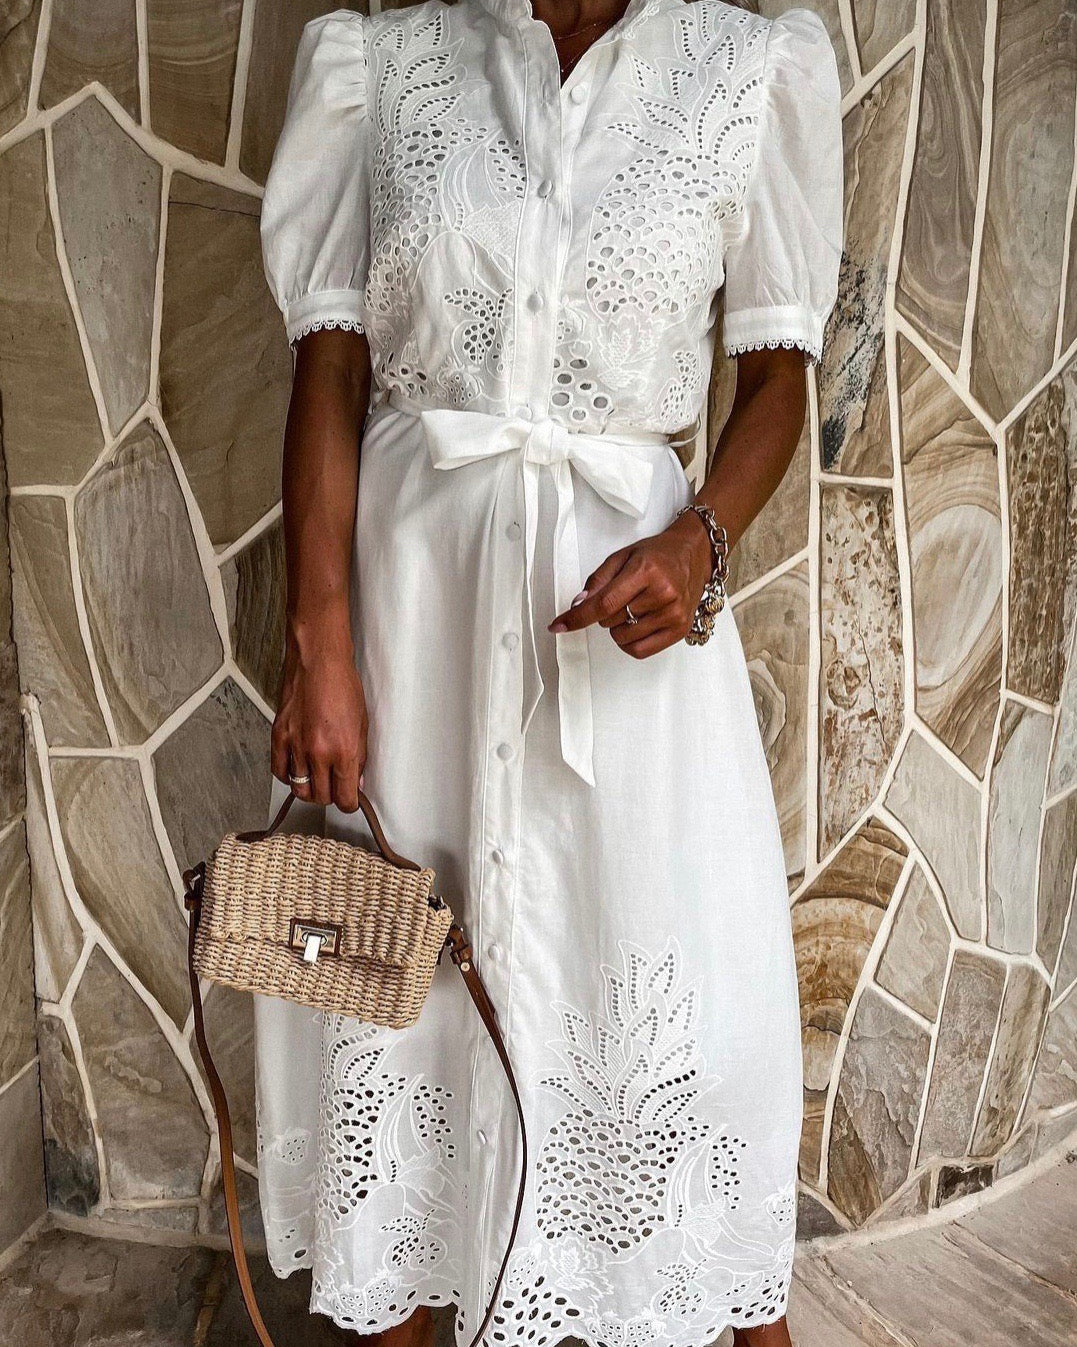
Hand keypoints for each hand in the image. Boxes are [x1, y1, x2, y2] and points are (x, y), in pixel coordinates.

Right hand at [270, 617, 367, 811]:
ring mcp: (295, 746)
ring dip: (309, 789)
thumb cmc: (343, 686)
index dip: (349, 803)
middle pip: (320, 797)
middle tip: (334, 787)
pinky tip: (296, 768)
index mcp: (344, 751)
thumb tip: (355, 781)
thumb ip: (359, 757)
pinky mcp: (278, 737)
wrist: (318, 661)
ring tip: (316, 780)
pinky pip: (279, 771)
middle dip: (330, 797)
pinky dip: (288, 775)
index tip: (350, 800)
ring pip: (298, 789)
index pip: (344, 798)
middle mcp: (318, 753)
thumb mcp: (362, 724)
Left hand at [548, 509, 713, 657]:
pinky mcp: (680, 629)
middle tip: (624, 594)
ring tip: (635, 607)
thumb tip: (578, 605)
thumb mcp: (622, 557)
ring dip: (618, 627)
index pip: (604, 603)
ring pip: (622, 637)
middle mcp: (663, 593)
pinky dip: (628, 642)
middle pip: (610, 620)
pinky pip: (640, 651)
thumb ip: (597, 581)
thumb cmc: (657, 555)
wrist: (693, 555)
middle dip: (606, 612)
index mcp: (646, 571)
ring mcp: (674, 614)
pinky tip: (636, 626)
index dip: (577, 617)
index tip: (559, 626)